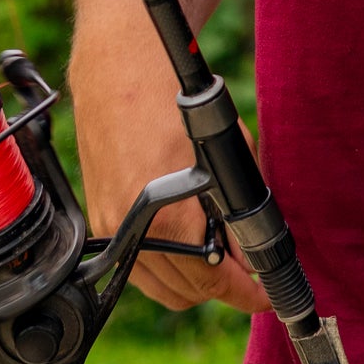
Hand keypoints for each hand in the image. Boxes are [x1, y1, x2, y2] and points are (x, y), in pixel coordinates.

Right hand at [71, 46, 267, 315]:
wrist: (121, 67)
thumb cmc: (174, 101)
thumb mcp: (228, 157)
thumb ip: (241, 213)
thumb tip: (250, 257)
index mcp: (166, 220)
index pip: (213, 282)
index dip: (247, 294)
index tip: (266, 296)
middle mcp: (130, 232)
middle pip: (185, 293)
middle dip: (221, 285)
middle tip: (245, 266)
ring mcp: (109, 228)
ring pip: (158, 286)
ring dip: (190, 278)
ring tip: (216, 250)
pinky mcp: (98, 219)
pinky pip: (135, 265)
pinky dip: (162, 262)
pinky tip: (183, 236)